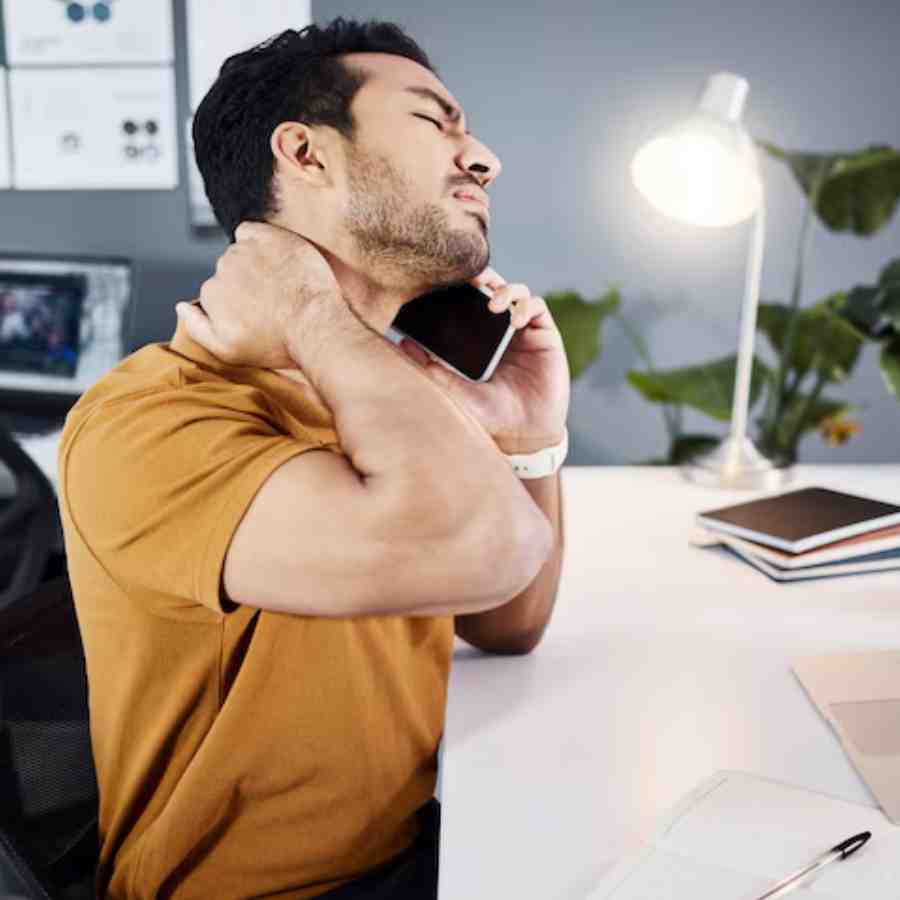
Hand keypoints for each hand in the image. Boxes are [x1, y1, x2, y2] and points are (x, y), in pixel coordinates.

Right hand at [174, 221, 341, 371]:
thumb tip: (181, 306)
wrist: (317, 327)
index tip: (258, 314)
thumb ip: (197, 328)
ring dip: (256, 264)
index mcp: (210, 294)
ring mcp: (246, 250)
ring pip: (241, 252)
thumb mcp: (228, 351)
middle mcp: (223, 268)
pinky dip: (259, 240)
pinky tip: (275, 258)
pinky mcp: (269, 237)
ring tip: (281, 286)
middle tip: (273, 301)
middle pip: (229, 271)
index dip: (238, 304)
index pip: (216, 292)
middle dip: (246, 284)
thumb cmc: (277, 343)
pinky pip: (252, 230)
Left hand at [399, 268, 570, 453]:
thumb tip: (401, 343)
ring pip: (517, 291)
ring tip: (494, 303)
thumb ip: (433, 367)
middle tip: (472, 278)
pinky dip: (526, 307)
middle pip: (493, 288)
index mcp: (478, 338)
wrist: (524, 435)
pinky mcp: (545, 335)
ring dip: (506, 290)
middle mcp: (501, 330)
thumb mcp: (456, 390)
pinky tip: (516, 321)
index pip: (469, 302)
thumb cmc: (490, 416)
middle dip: (484, 277)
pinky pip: (536, 307)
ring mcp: (524, 331)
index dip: (461, 287)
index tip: (446, 280)